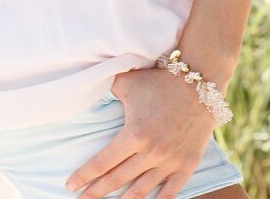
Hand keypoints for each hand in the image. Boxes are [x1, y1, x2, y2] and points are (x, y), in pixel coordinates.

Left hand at [64, 66, 216, 197]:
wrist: (199, 83)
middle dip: (96, 192)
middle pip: (117, 180)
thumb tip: (90, 90)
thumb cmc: (159, 81)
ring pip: (140, 191)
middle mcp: (151, 153)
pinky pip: (169, 193)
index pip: (102, 163)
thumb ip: (108, 90)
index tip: (70, 185)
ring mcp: (170, 162)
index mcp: (134, 134)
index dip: (84, 176)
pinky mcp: (187, 166)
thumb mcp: (128, 82)